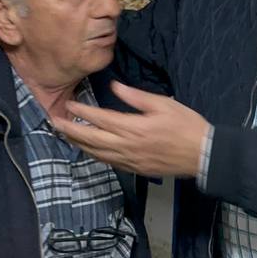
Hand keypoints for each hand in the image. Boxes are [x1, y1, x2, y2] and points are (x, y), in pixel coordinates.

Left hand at [60, 82, 208, 177]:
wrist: (202, 155)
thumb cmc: (186, 125)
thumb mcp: (164, 104)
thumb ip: (136, 97)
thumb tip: (115, 88)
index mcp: (134, 127)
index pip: (100, 118)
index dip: (82, 111)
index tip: (68, 104)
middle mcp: (127, 146)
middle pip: (91, 139)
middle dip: (70, 130)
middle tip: (54, 122)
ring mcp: (130, 160)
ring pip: (97, 153)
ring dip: (79, 144)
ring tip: (66, 135)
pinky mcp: (135, 169)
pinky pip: (108, 162)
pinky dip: (94, 155)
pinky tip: (89, 150)